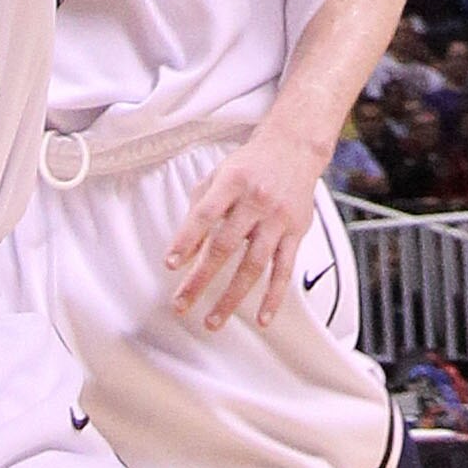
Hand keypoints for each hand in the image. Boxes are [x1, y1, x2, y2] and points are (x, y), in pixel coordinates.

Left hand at [166, 116, 326, 331]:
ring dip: (231, 297)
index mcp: (233, 182)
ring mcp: (278, 219)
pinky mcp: (296, 233)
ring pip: (253, 264)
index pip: (205, 215)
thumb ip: (199, 210)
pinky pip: (284, 270)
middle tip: (181, 304)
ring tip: (212, 320)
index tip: (170, 264)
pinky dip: (273, 297)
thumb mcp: (219, 176)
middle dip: (200, 278)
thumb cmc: (250, 165)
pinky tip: (262, 318)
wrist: (294, 147)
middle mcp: (256, 201)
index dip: (186, 240)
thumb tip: (183, 251)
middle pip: (225, 245)